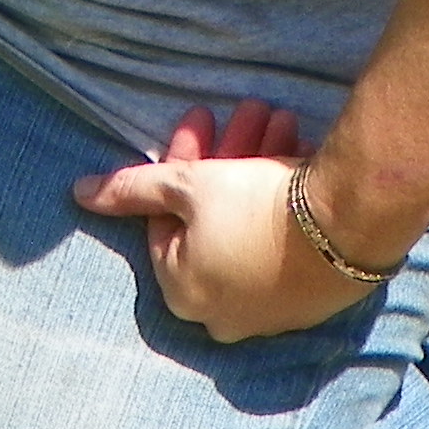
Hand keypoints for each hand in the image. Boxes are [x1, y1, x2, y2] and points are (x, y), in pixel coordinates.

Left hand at [71, 102, 374, 343]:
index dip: (180, 167)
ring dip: (257, 168)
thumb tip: (78, 193)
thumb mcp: (186, 186)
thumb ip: (129, 190)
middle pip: (211, 224)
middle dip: (223, 161)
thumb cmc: (253, 206)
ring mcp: (269, 314)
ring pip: (250, 230)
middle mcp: (221, 315)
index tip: (201, 124)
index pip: (166, 221)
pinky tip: (293, 156)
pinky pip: (284, 247)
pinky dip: (283, 204)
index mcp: (181, 293)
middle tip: (244, 113)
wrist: (350, 225)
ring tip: (278, 119)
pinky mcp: (310, 302)